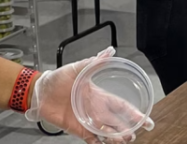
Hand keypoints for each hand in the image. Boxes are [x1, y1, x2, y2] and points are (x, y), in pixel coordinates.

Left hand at [26, 47, 154, 142]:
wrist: (40, 92)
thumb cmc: (58, 79)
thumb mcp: (77, 68)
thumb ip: (93, 62)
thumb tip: (109, 51)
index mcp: (100, 97)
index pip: (122, 107)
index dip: (135, 114)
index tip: (146, 121)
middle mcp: (97, 111)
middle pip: (118, 124)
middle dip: (127, 131)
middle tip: (132, 136)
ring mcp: (88, 121)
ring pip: (107, 134)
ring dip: (115, 139)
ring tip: (122, 142)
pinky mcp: (77, 129)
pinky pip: (91, 140)